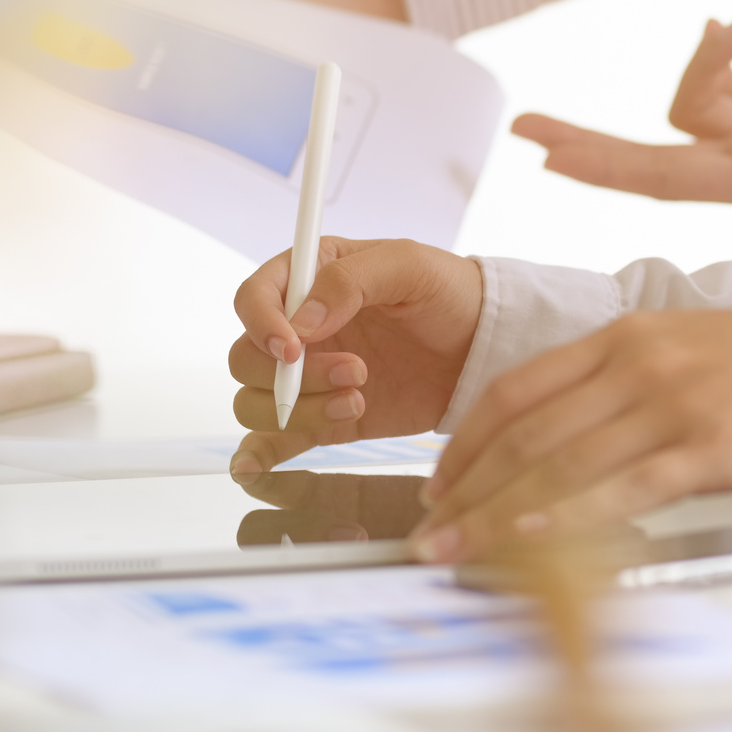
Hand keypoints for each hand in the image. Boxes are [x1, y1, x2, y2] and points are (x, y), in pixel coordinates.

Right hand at [227, 238, 481, 473]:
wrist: (484, 347)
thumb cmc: (449, 293)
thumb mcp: (408, 265)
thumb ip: (350, 281)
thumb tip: (302, 323)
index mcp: (310, 278)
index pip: (253, 299)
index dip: (260, 324)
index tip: (292, 347)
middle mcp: (299, 330)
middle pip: (247, 359)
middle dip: (291, 374)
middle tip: (355, 370)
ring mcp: (309, 377)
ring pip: (257, 402)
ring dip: (299, 409)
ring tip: (358, 398)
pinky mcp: (325, 418)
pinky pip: (275, 440)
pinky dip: (260, 453)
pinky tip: (257, 465)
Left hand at [410, 303, 731, 562]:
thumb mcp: (701, 347)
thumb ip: (633, 381)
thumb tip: (577, 439)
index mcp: (631, 333)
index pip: (518, 389)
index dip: (465, 442)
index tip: (438, 482)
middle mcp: (641, 361)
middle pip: (523, 431)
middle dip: (462, 488)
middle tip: (426, 531)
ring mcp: (674, 402)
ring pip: (556, 465)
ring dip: (493, 515)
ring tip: (452, 553)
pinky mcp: (711, 448)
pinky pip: (619, 490)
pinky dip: (562, 518)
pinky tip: (525, 540)